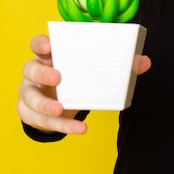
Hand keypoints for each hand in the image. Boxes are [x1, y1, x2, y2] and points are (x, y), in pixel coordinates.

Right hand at [17, 35, 150, 133]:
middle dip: (42, 73)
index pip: (37, 44)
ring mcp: (29, 92)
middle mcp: (34, 71)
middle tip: (57, 78)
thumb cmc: (75, 78)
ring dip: (44, 104)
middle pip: (29, 69)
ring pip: (29, 97)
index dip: (41, 43)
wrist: (59, 102)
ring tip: (60, 109)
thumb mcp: (91, 69)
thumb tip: (144, 62)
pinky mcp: (30, 113)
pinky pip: (40, 120)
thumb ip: (117, 64)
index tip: (49, 46)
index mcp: (49, 55)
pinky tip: (78, 129)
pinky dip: (60, 126)